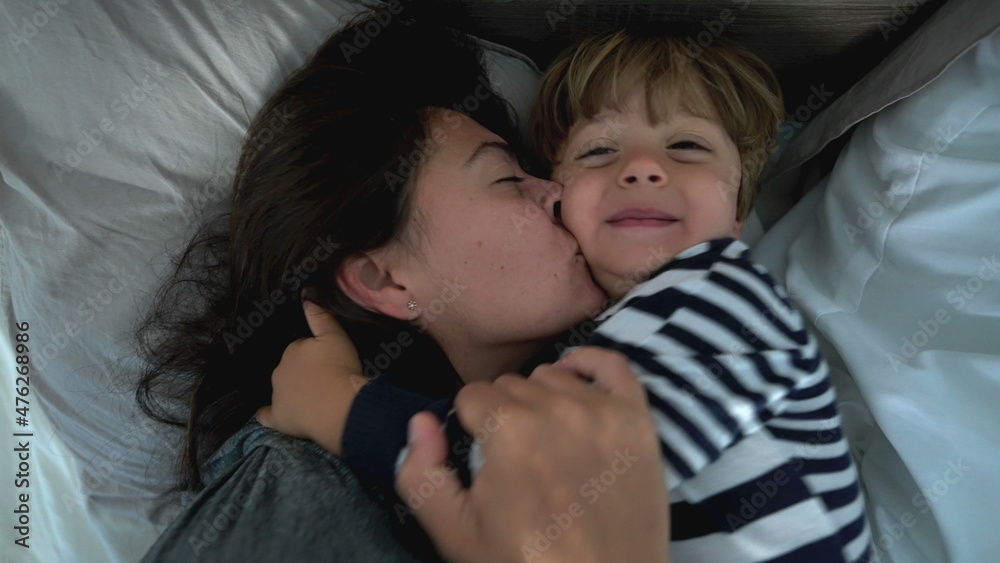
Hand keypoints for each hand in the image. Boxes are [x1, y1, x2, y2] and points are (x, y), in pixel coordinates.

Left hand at [255, 300, 367, 453]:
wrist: (338, 406)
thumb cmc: (339, 368)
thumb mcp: (335, 336)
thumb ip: (320, 316)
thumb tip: (305, 295)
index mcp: (292, 351)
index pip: (299, 348)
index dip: (313, 354)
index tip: (326, 360)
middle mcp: (279, 371)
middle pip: (289, 368)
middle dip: (302, 371)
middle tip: (324, 378)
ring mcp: (277, 396)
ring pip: (280, 388)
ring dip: (291, 389)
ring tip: (312, 396)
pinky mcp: (279, 418)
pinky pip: (266, 415)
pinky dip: (265, 413)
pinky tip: (266, 414)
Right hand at [396, 346, 669, 562]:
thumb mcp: (455, 532)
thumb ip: (419, 474)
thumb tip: (421, 421)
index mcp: (508, 430)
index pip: (471, 396)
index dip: (470, 427)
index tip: (484, 459)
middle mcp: (556, 408)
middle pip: (511, 385)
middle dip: (504, 416)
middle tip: (515, 461)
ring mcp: (603, 411)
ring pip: (554, 375)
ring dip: (543, 399)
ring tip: (547, 442)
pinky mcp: (638, 420)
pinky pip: (613, 365)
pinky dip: (591, 366)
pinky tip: (577, 382)